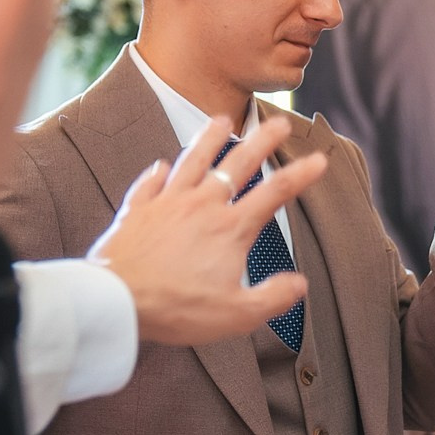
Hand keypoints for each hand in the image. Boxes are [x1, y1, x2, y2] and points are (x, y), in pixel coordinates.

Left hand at [87, 114, 326, 344]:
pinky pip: (150, 182)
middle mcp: (202, 206)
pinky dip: (158, 172)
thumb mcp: (236, 315)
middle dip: (262, 139)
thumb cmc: (176, 309)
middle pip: (239, 163)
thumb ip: (272, 297)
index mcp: (230, 229)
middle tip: (279, 121)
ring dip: (210, 138)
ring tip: (222, 119)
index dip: (301, 174)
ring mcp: (167, 203)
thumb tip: (299, 284)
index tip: (319, 159)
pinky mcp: (137, 210)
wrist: (115, 300)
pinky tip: (162, 164)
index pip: (275, 192)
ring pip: (194, 160)